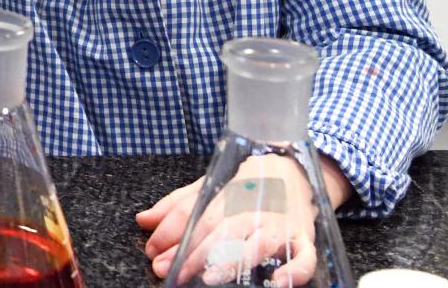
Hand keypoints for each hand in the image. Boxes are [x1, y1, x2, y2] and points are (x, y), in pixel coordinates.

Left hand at [137, 154, 352, 285]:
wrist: (296, 171)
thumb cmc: (245, 185)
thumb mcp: (209, 188)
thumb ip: (176, 206)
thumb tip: (142, 220)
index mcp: (230, 194)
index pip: (198, 213)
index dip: (173, 233)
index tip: (153, 252)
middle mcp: (256, 209)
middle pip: (225, 230)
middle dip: (195, 253)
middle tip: (171, 271)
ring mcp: (282, 225)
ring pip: (260, 243)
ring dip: (235, 260)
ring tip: (210, 277)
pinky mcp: (305, 241)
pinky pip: (304, 259)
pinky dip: (294, 272)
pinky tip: (276, 282)